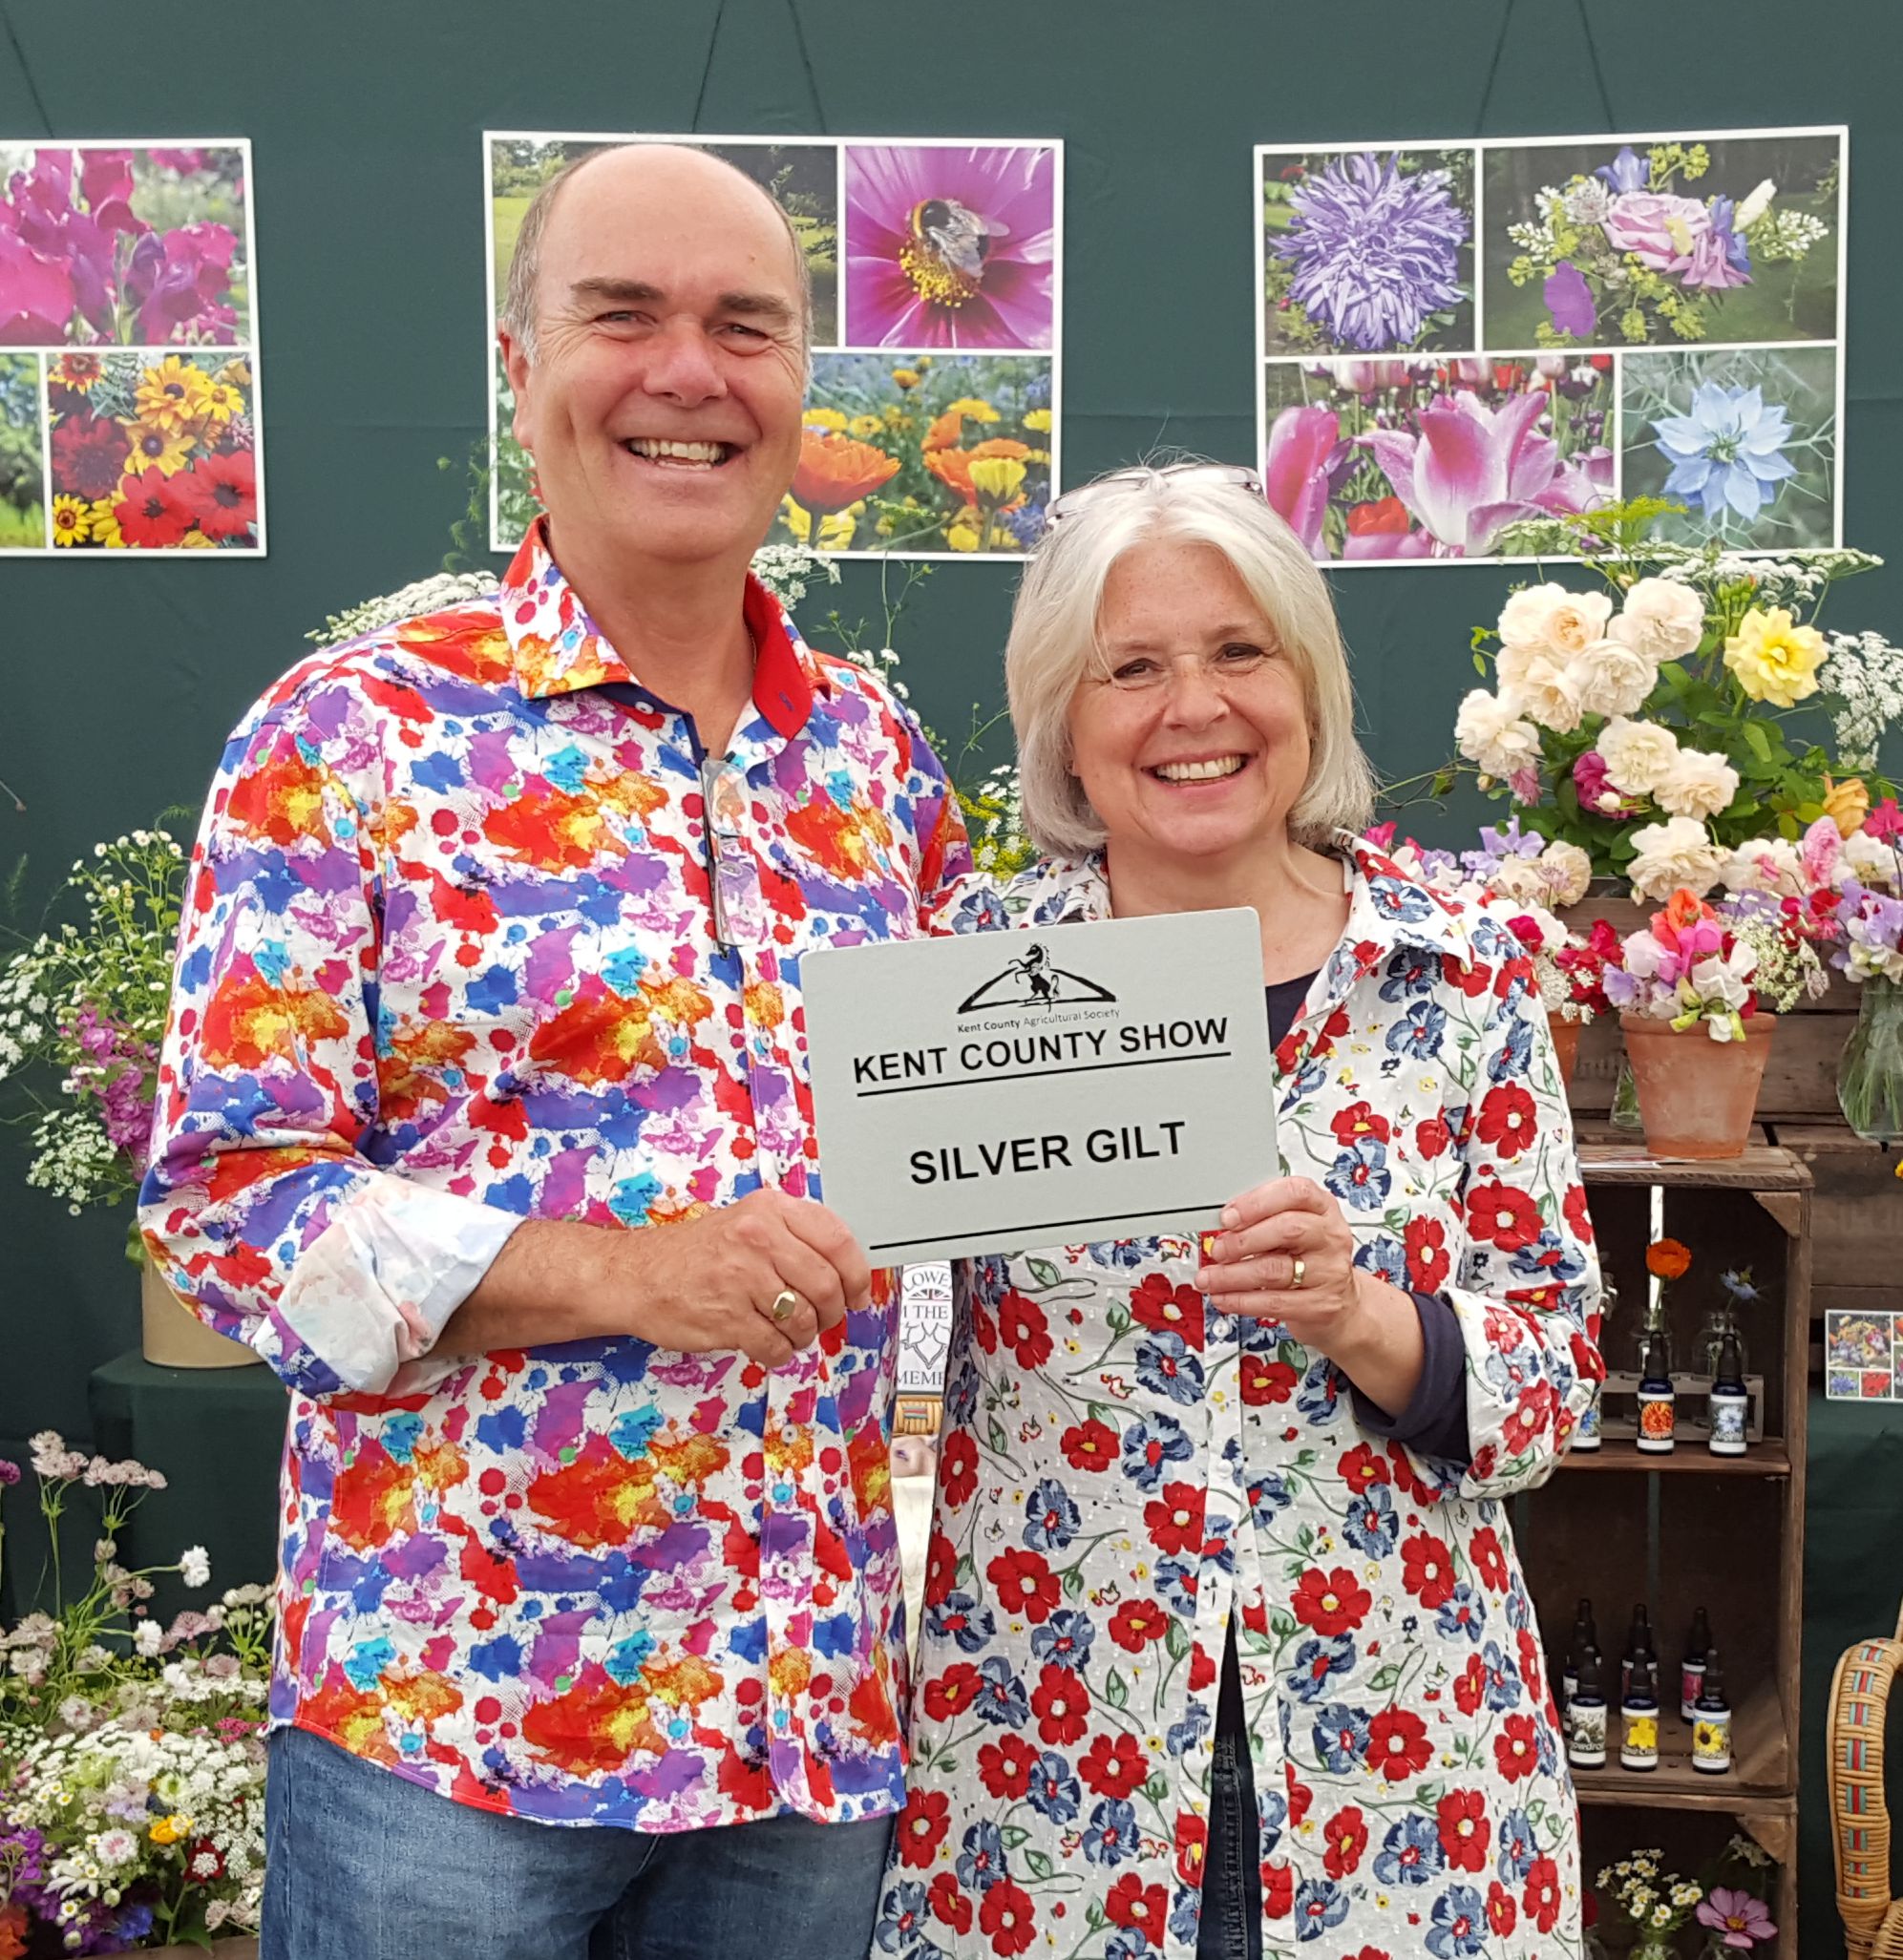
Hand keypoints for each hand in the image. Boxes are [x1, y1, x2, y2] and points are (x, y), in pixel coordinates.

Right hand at [609, 1189, 871, 1367]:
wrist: (636, 1275)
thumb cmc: (696, 1253)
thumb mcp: (748, 1222)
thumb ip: (795, 1238)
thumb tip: (849, 1271)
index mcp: (770, 1210)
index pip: (838, 1240)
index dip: (858, 1274)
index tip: (858, 1293)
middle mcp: (758, 1238)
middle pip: (827, 1285)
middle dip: (831, 1311)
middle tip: (821, 1318)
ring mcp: (741, 1278)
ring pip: (804, 1319)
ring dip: (803, 1334)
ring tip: (787, 1329)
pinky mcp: (727, 1317)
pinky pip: (776, 1346)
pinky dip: (779, 1352)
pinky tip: (765, 1342)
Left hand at [1197, 1176, 1369, 1351]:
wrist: (1342, 1302)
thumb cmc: (1310, 1257)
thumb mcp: (1294, 1227)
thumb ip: (1264, 1220)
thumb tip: (1222, 1227)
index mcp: (1323, 1207)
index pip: (1294, 1193)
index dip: (1256, 1202)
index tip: (1227, 1216)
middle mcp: (1330, 1236)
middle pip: (1287, 1230)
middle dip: (1242, 1240)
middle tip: (1217, 1250)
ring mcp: (1328, 1272)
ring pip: (1274, 1269)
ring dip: (1231, 1275)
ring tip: (1208, 1278)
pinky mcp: (1320, 1305)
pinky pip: (1274, 1302)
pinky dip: (1241, 1300)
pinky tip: (1223, 1298)